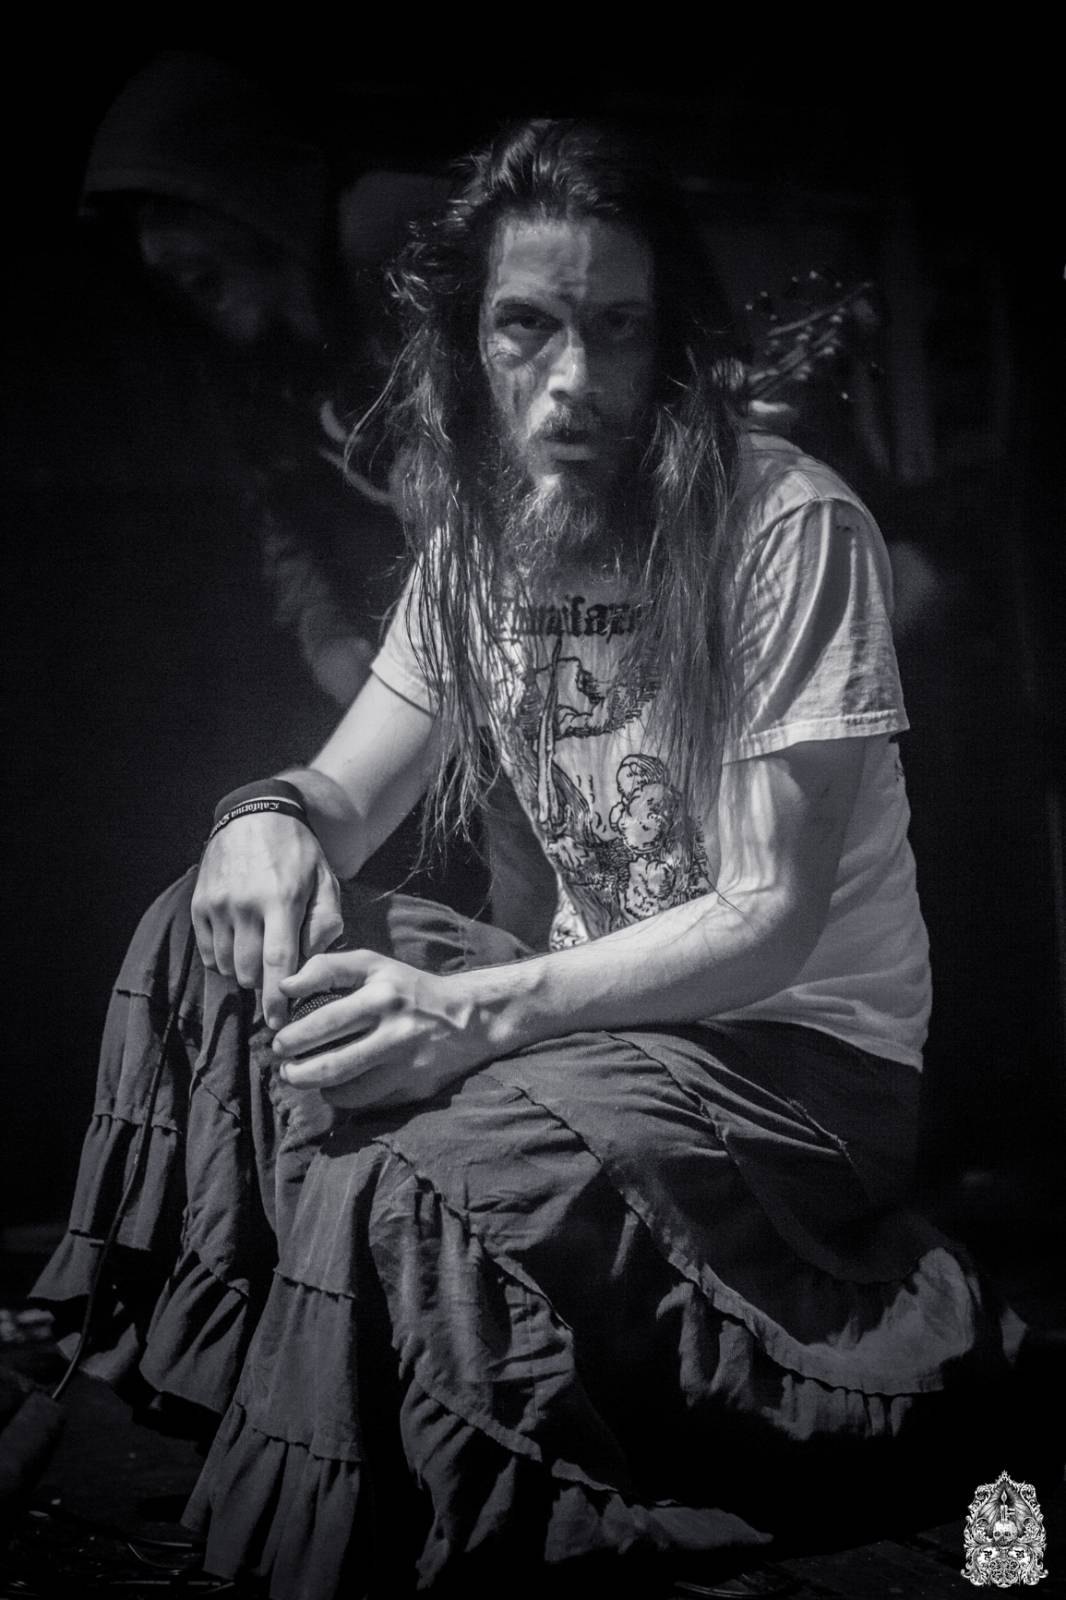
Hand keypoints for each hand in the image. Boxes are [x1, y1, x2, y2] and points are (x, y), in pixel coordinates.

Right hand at [191, 813, 342, 1029]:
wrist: (255, 815)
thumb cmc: (298, 853)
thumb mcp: (326, 880)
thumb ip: (325, 922)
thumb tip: (312, 961)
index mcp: (282, 899)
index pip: (279, 962)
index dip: (277, 999)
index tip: (279, 1023)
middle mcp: (245, 904)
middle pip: (250, 970)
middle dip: (265, 984)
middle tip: (279, 976)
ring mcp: (218, 904)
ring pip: (228, 965)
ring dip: (245, 972)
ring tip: (261, 954)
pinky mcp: (200, 905)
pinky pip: (209, 952)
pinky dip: (224, 959)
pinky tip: (240, 944)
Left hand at [272, 950, 490, 1111]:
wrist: (468, 1018)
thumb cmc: (409, 988)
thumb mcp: (374, 965)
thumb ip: (327, 968)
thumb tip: (284, 988)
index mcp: (382, 995)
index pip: (325, 1019)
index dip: (293, 1034)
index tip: (279, 1038)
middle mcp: (395, 1030)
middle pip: (331, 1063)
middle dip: (295, 1069)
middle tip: (284, 1065)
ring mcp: (405, 1064)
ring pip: (347, 1090)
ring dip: (316, 1086)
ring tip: (302, 1076)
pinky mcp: (413, 1087)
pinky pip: (366, 1101)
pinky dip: (344, 1096)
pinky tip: (337, 1085)